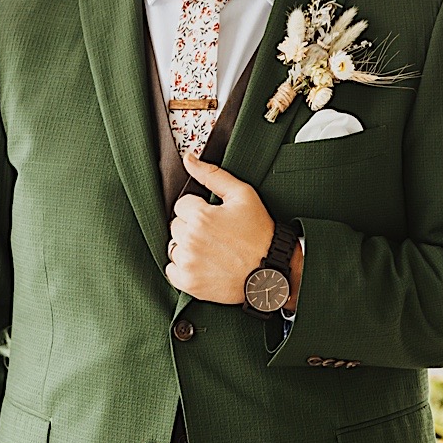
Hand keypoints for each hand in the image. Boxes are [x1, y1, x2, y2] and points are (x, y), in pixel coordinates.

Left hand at [166, 151, 276, 303]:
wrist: (271, 270)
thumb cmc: (259, 233)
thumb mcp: (242, 195)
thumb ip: (212, 174)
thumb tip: (189, 159)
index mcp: (201, 216)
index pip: (182, 205)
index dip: (199, 209)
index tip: (214, 217)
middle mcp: (191, 240)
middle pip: (176, 225)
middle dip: (192, 227)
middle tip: (215, 234)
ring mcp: (189, 263)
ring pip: (173, 247)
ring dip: (187, 246)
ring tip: (211, 249)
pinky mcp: (189, 283)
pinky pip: (171, 270)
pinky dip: (183, 267)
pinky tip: (203, 263)